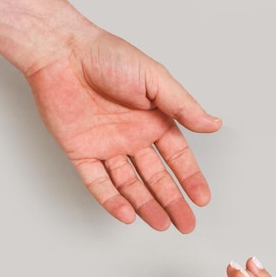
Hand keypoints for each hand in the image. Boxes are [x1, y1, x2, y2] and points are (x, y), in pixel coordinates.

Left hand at [27, 25, 221, 232]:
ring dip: (146, 205)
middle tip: (186, 224)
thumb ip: (182, 106)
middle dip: (173, 202)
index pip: (177, 157)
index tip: (202, 199)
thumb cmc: (107, 55)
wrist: (61, 51)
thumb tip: (213, 124)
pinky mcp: (81, 153)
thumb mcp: (155, 78)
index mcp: (153, 120)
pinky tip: (128, 214)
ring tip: (161, 225)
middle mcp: (132, 137)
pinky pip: (98, 183)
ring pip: (130, 184)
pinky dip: (112, 200)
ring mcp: (107, 147)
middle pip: (156, 177)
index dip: (190, 178)